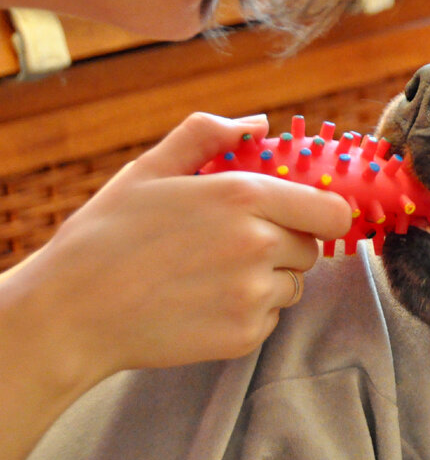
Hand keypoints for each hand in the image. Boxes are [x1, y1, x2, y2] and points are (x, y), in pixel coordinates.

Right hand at [12, 112, 352, 383]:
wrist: (70, 313)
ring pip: (292, 284)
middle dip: (284, 244)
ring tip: (209, 275)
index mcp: (243, 196)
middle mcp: (258, 244)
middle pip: (311, 248)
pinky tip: (202, 303)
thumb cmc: (106, 236)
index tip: (305, 218)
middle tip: (232, 246)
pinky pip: (270, 318)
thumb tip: (259, 124)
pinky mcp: (244, 335)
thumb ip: (208, 135)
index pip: (330, 211)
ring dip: (267, 280)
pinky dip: (247, 313)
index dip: (321, 214)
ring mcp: (252, 294)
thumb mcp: (150, 169)